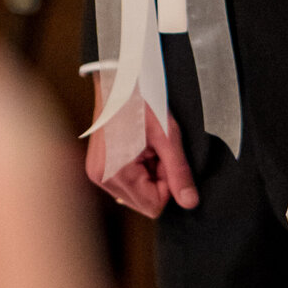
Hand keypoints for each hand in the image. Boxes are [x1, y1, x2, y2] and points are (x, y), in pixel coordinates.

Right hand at [85, 94, 198, 219]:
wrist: (117, 81)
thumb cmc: (140, 101)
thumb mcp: (167, 136)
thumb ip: (179, 172)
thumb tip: (190, 202)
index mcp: (115, 174)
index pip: (153, 206)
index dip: (168, 183)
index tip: (165, 157)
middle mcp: (101, 179)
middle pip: (144, 202)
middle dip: (157, 178)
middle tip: (155, 149)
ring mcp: (97, 174)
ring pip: (136, 193)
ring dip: (148, 173)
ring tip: (145, 146)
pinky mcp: (97, 168)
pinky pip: (126, 182)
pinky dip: (137, 169)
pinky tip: (136, 147)